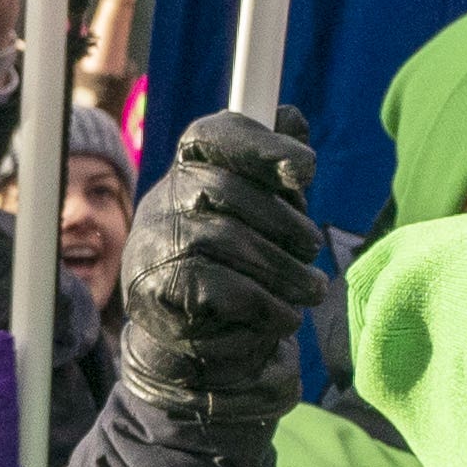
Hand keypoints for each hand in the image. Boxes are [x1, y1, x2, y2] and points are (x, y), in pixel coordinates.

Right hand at [113, 107, 321, 431]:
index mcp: (190, 171)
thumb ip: (275, 174)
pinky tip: (283, 316)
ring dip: (280, 270)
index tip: (306, 168)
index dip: (259, 144)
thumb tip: (292, 118)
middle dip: (283, 221)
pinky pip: (215, 287)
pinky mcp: (152, 290)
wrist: (190, 349)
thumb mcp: (260, 219)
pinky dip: (261, 304)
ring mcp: (151, 244)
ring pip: (223, 240)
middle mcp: (163, 200)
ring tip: (310, 290)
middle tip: (314, 250)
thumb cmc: (234, 271)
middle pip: (223, 188)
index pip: (212, 136)